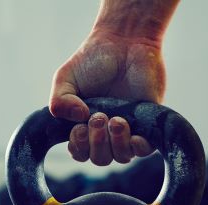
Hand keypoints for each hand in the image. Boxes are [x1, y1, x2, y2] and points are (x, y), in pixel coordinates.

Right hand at [49, 31, 165, 164]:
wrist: (124, 42)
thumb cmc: (92, 60)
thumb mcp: (64, 79)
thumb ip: (58, 102)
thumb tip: (78, 119)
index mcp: (84, 126)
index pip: (80, 153)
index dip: (79, 147)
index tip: (79, 127)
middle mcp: (106, 132)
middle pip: (101, 159)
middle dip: (97, 143)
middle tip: (98, 118)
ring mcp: (129, 129)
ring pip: (122, 157)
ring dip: (116, 143)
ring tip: (117, 120)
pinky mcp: (149, 123)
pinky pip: (145, 149)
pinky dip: (138, 146)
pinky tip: (131, 131)